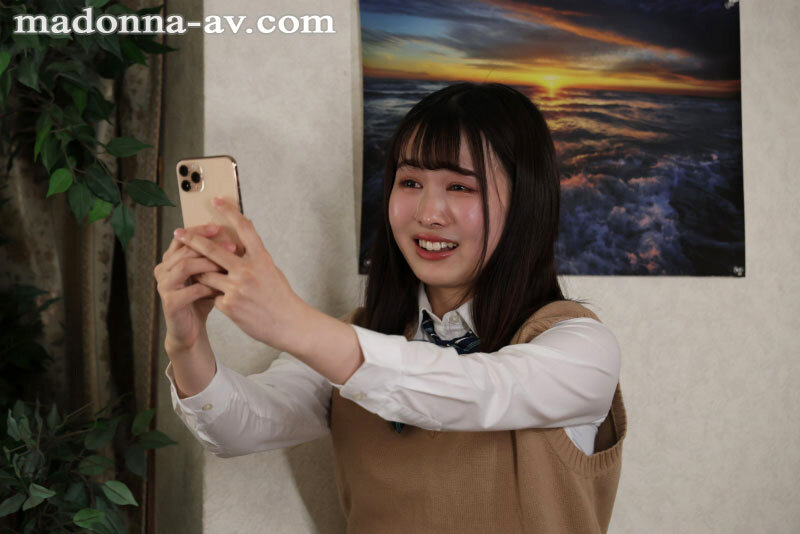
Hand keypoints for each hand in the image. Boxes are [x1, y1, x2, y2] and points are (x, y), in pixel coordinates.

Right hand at [154, 223, 237, 350]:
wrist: (190, 330)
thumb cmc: (201, 298)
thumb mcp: (208, 274)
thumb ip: (213, 257)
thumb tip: (235, 237)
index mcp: (170, 259)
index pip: (182, 237)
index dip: (199, 230)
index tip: (219, 227)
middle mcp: (163, 269)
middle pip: (185, 250)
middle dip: (210, 246)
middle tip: (232, 247)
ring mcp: (164, 286)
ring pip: (185, 266)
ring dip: (209, 264)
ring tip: (228, 266)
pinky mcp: (170, 303)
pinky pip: (191, 290)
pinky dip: (209, 287)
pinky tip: (223, 287)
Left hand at [175, 196, 305, 351]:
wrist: (288, 324)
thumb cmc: (280, 296)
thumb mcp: (270, 270)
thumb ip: (253, 258)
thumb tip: (237, 244)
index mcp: (261, 258)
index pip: (243, 228)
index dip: (229, 212)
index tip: (216, 201)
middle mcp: (248, 270)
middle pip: (212, 250)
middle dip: (192, 240)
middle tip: (179, 233)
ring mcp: (236, 288)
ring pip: (206, 275)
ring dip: (201, 274)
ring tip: (198, 274)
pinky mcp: (229, 305)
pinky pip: (213, 296)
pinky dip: (217, 297)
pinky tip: (230, 303)